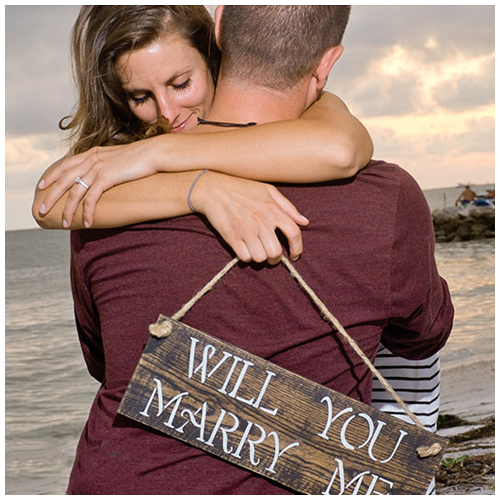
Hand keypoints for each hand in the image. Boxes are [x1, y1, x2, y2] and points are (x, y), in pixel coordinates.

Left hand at [36, 140, 157, 226]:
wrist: (153, 153)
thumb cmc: (141, 158)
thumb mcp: (118, 158)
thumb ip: (107, 164)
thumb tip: (105, 173)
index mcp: (92, 153)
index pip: (65, 164)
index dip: (51, 175)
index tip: (41, 186)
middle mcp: (91, 159)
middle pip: (63, 179)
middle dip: (51, 196)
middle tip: (41, 210)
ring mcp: (97, 168)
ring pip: (75, 192)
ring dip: (68, 210)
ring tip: (64, 223)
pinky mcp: (106, 177)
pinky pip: (91, 198)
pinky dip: (88, 212)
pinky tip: (87, 223)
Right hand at [192, 172, 308, 264]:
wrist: (213, 189)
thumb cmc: (242, 188)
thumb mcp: (268, 190)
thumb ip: (288, 207)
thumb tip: (304, 222)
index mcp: (273, 209)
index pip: (294, 233)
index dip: (297, 248)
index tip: (294, 255)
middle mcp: (261, 221)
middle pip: (276, 252)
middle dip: (275, 259)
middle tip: (271, 256)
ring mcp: (246, 230)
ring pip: (260, 258)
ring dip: (259, 258)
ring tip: (256, 251)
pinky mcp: (231, 237)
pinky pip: (244, 257)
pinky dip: (246, 257)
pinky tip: (244, 249)